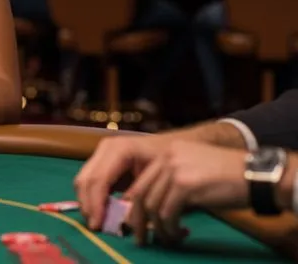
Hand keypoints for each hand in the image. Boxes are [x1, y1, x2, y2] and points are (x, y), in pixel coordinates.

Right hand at [74, 135, 168, 229]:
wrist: (171, 147)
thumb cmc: (168, 163)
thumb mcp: (158, 179)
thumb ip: (137, 196)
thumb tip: (122, 218)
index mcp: (120, 150)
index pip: (99, 179)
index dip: (95, 204)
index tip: (97, 226)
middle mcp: (106, 148)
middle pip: (85, 179)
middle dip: (87, 205)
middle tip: (95, 227)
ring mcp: (101, 153)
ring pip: (82, 180)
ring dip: (87, 203)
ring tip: (97, 222)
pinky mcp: (100, 161)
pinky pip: (88, 181)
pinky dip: (91, 198)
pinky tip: (99, 212)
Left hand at [124, 140, 246, 246]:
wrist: (255, 175)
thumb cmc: (229, 177)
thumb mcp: (194, 171)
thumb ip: (171, 182)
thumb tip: (153, 209)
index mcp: (167, 152)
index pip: (141, 181)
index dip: (135, 206)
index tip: (136, 223)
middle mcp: (166, 157)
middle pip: (141, 194)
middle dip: (138, 220)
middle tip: (140, 238)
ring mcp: (174, 169)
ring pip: (153, 206)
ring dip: (159, 229)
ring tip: (170, 238)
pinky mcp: (185, 185)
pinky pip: (167, 213)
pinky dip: (170, 228)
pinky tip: (181, 233)